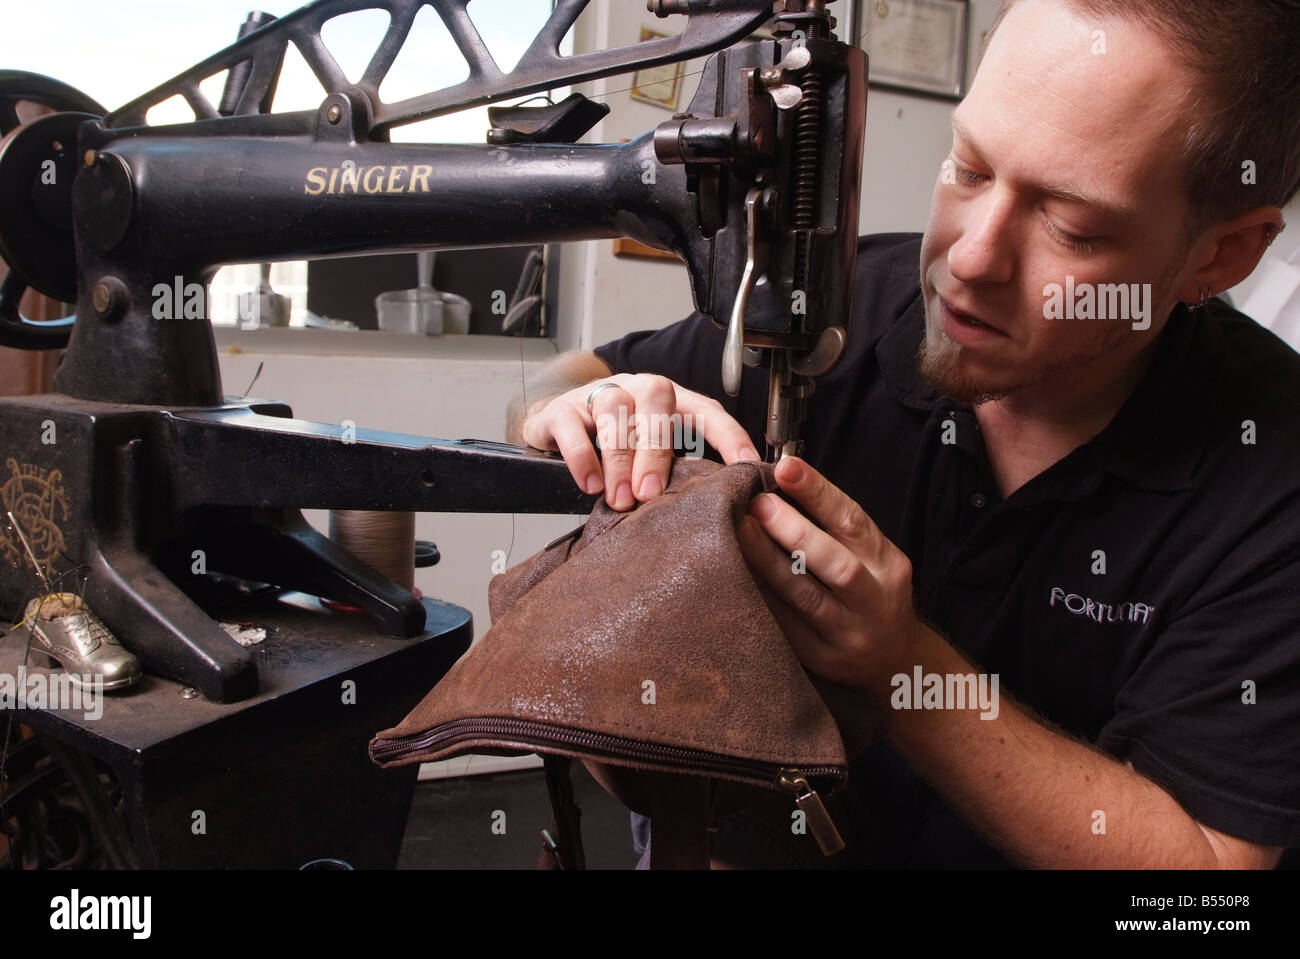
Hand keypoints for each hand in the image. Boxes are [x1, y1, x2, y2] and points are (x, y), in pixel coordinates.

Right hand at [520, 373, 760, 510]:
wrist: (557, 431)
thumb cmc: (616, 448)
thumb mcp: (652, 458)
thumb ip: (681, 473)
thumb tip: (720, 508)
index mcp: (669, 401)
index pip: (706, 410)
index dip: (730, 435)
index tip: (747, 466)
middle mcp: (636, 389)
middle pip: (656, 396)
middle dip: (657, 448)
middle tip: (650, 494)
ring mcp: (597, 394)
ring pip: (613, 408)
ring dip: (619, 458)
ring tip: (619, 500)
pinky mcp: (560, 410)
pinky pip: (570, 423)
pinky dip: (581, 456)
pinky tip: (590, 485)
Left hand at [737, 456, 922, 694]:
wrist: (894, 665)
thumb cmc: (870, 596)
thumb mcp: (871, 558)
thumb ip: (834, 527)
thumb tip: (780, 480)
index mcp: (887, 565)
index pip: (854, 522)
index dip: (819, 492)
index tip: (785, 467)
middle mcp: (874, 601)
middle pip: (835, 564)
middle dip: (793, 530)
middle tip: (756, 503)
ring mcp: (849, 635)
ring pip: (806, 598)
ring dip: (768, 562)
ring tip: (739, 532)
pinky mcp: (822, 660)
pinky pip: (785, 627)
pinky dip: (761, 597)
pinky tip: (737, 574)